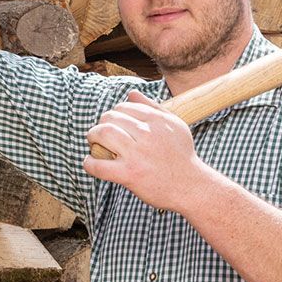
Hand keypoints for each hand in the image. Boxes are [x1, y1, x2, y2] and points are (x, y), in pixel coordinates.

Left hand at [83, 91, 215, 212]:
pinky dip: (89, 163)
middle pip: (111, 117)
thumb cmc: (182, 157)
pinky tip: (90, 162)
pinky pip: (100, 165)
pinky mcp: (130, 174)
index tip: (114, 124)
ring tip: (94, 143)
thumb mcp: (175, 126)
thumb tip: (131, 94)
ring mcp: (137, 154)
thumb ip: (153, 107)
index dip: (115, 114)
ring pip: (103, 134)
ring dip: (92, 136)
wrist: (191, 187)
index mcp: (157, 120)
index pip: (125, 107)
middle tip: (100, 134)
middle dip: (101, 123)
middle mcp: (147, 134)